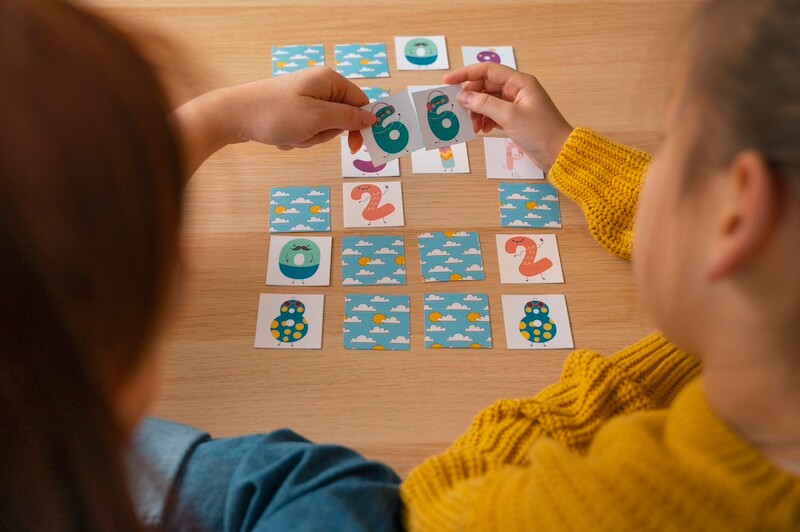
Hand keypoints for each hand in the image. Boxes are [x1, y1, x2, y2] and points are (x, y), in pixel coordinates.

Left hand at [174, 67, 375, 174]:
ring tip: (291, 134)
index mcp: (330, 80)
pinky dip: (297, 137)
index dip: (361, 125)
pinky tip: (282, 135)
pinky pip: (307, 130)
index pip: (360, 103)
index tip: (355, 147)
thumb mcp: (317, 119)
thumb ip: (348, 118)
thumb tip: (372, 117)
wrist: (235, 116)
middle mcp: (319, 85)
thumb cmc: (275, 114)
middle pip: (341, 118)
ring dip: (309, 138)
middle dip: (325, 134)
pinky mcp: (294, 109)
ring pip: (323, 128)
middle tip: (306, 133)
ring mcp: (305, 97)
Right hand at [444, 63, 572, 170]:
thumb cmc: (541, 132)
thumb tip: (463, 96)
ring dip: (477, 111)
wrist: (559, 153)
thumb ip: (485, 104)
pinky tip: (483, 130)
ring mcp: (515, 105)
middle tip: (458, 110)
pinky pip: (493, 114)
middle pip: (486, 86)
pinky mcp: (514, 119)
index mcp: (520, 82)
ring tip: (473, 126)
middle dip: (471, 98)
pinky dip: (485, 120)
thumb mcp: (510, 116)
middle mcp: (517, 90)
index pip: (488, 71)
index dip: (466, 74)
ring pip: (488, 101)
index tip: (448, 81)